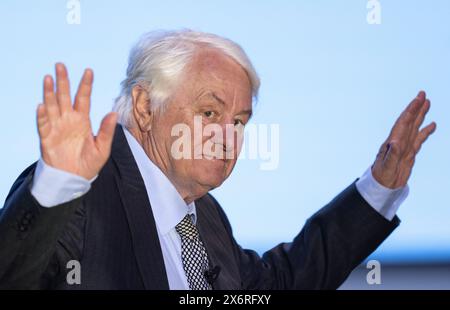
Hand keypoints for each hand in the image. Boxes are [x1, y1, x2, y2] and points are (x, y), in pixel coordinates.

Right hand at [37, 63, 117, 179]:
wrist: (74, 178)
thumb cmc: (89, 162)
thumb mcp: (102, 148)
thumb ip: (106, 131)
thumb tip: (113, 114)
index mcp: (83, 120)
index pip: (84, 98)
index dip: (85, 85)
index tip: (89, 70)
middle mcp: (68, 120)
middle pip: (64, 96)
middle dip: (63, 81)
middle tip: (60, 64)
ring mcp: (56, 127)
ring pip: (51, 106)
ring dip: (49, 92)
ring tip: (48, 77)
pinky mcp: (47, 138)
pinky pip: (43, 125)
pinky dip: (42, 116)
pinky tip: (42, 105)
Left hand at [372, 91, 435, 188]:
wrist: (382, 185)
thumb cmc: (382, 176)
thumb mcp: (387, 166)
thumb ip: (392, 155)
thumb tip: (396, 143)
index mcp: (393, 141)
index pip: (403, 122)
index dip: (411, 110)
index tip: (418, 99)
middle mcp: (399, 140)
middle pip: (409, 120)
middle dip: (415, 107)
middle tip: (422, 94)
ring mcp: (405, 146)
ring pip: (414, 127)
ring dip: (420, 115)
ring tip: (427, 103)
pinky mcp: (409, 153)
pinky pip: (419, 138)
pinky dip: (425, 130)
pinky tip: (432, 125)